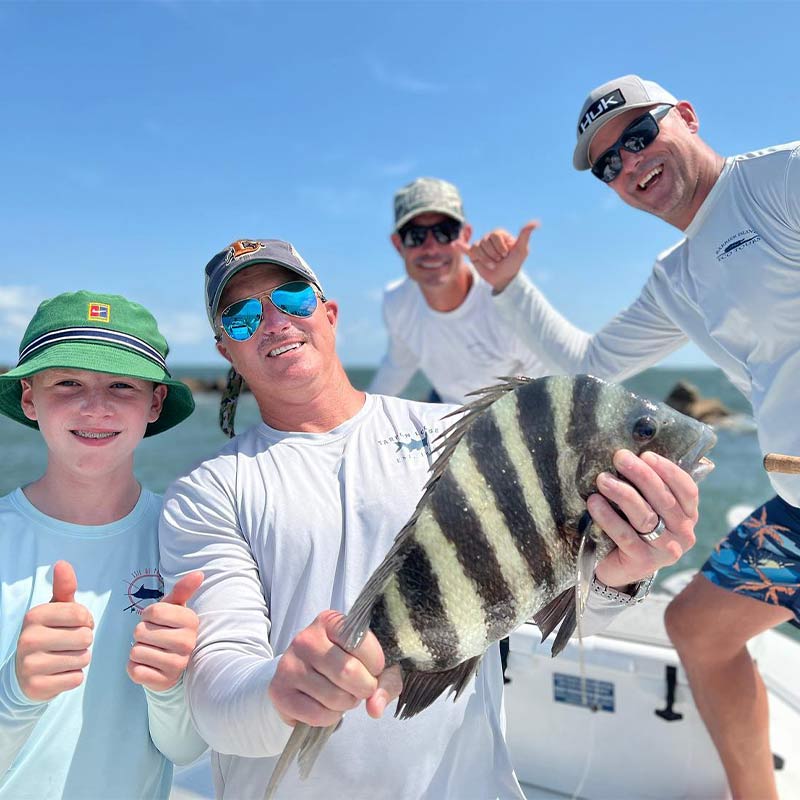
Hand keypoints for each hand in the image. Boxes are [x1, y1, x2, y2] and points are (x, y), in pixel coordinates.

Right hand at [15, 561, 93, 701]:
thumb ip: (64, 587)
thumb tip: (62, 563)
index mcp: (34, 616)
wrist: (25, 672)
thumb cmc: (49, 633)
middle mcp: (28, 639)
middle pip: (85, 638)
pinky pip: (76, 678)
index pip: (82, 615)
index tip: (75, 625)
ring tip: (64, 657)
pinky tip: (59, 673)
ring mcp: (30, 665)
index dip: (86, 621)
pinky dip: (73, 676)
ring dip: (80, 659)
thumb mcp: (56, 609)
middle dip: (83, 642)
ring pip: (83, 658)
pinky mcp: (37, 687)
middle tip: (68, 644)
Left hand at [127, 571, 202, 691]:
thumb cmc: (169, 628)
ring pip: (136, 651)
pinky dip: (135, 667)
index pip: (152, 612)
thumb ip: (183, 590)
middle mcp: (187, 643)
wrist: (171, 662)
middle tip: (153, 637)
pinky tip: (148, 665)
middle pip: (140, 631)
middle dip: (141, 633)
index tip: (156, 620)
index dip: (147, 614)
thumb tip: (199, 573)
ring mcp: (177, 665)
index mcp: (191, 621)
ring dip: (138, 650)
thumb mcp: (174, 607)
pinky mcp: (163, 682)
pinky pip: (134, 670)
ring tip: (152, 651)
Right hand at [269, 610, 402, 727]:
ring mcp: (290, 664)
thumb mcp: (371, 663)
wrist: (301, 676)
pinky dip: (330, 718)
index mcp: (330, 621)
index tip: (373, 669)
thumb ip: (385, 682)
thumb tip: (375, 707)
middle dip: (363, 688)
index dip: (377, 666)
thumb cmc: (343, 663)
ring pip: (334, 697)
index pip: (363, 644)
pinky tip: (326, 706)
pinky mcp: (279, 691)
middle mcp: (306, 638)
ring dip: (347, 704)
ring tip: (341, 694)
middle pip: (348, 671)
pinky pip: (317, 715)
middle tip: (360, 688)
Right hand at [459, 220, 538, 291]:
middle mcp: (489, 238)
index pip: (494, 236)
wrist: (504, 279)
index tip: (506, 255)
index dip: (500, 248)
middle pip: (484, 242)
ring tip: (492, 264)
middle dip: (493, 255)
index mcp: (499, 234)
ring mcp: (480, 246)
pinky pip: (466, 249)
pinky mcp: (473, 255)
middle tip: (499, 261)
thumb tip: (536, 223)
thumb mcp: (521, 251)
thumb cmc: (513, 264)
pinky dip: (461, 247)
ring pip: (477, 249)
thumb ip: (525, 236)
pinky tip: (455, 245)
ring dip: (485, 260)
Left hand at [590, 450, 698, 588]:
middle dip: (641, 475)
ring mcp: (664, 550)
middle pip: (663, 500)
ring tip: (602, 479)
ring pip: (645, 516)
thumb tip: (632, 454)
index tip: (646, 455)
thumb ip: (648, 487)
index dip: (668, 470)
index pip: (687, 489)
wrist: (617, 567)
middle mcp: (682, 534)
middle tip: (619, 458)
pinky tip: (594, 502)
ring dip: (622, 493)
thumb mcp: (647, 506)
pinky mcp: (642, 562)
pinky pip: (625, 535)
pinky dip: (608, 517)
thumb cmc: (633, 528)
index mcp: (688, 515)